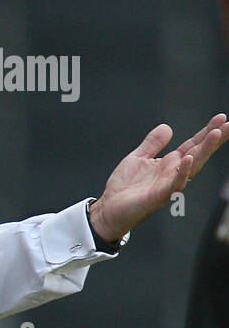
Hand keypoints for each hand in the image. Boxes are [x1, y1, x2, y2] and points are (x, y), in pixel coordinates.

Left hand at [89, 114, 227, 242]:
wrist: (109, 209)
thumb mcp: (137, 158)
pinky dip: (183, 172)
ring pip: (192, 166)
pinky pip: (175, 183)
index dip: (206, 132)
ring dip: (205, 151)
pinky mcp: (159, 196)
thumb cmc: (124, 187)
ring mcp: (169, 184)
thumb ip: (152, 144)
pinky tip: (188, 158)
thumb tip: (167, 127)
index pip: (192, 145)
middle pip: (198, 153)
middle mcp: (173, 173)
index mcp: (169, 163)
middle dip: (214, 139)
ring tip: (216, 134)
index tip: (221, 118)